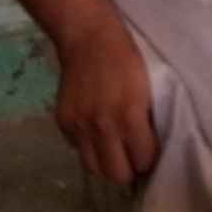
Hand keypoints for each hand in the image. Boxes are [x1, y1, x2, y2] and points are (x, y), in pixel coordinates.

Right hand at [55, 26, 156, 184]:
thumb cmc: (126, 58)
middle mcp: (103, 126)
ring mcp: (80, 126)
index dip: (148, 160)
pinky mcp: (63, 122)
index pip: (142, 161)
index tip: (148, 154)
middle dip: (127, 169)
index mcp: (129, 115)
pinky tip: (93, 130)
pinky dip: (87, 145)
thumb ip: (144, 121)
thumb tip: (147, 151)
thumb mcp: (147, 88)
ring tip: (111, 149)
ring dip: (105, 163)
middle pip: (116, 174)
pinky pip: (77, 149)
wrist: (89, 37)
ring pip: (93, 168)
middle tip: (130, 157)